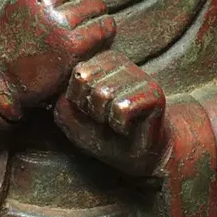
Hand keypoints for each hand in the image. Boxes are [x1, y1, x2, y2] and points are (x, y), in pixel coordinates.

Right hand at [0, 0, 114, 112]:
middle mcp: (43, 1)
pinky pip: (104, 27)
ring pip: (97, 5)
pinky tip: (95, 39)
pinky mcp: (73, 46)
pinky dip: (105, 31)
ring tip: (84, 29)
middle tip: (77, 14)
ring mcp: (59, 23)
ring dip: (96, 16)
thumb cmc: (13, 38)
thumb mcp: (18, 0)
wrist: (0, 79)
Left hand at [55, 52, 167, 179]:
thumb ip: (62, 102)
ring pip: (103, 94)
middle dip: (92, 109)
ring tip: (118, 121)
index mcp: (98, 61)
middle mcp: (119, 61)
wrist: (139, 156)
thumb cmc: (104, 135)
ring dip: (106, 118)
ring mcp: (139, 74)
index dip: (78, 102)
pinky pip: (122, 108)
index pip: (75, 74)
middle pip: (86, 82)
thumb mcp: (73, 120)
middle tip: (106, 118)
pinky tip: (129, 127)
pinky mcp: (154, 94)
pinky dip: (120, 125)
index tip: (92, 111)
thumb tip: (65, 93)